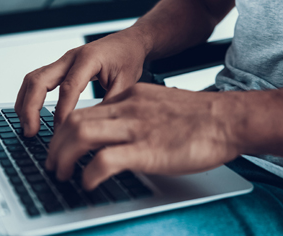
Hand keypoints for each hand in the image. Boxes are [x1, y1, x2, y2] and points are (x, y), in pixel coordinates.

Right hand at [15, 31, 148, 136]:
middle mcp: (71, 57)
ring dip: (25, 103)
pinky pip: (38, 80)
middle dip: (31, 108)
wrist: (129, 42)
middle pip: (39, 80)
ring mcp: (63, 61)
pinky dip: (30, 97)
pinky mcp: (60, 67)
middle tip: (30, 132)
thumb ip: (110, 104)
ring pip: (33, 79)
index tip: (60, 132)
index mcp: (88, 59)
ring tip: (27, 127)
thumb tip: (95, 129)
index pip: (69, 87)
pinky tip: (30, 114)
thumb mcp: (127, 83)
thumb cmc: (128, 59)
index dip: (62, 112)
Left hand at [44, 83, 240, 189]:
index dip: (68, 130)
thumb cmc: (204, 117)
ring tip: (62, 174)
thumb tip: (126, 132)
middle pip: (74, 120)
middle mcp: (128, 109)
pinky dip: (89, 175)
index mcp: (132, 97)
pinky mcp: (146, 150)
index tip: (64, 145)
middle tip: (53, 163)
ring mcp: (136, 129)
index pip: (87, 109)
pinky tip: (89, 184)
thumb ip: (142, 113)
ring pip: (80, 135)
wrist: (229, 120)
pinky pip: (104, 161)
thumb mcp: (164, 104)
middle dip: (56, 144)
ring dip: (63, 158)